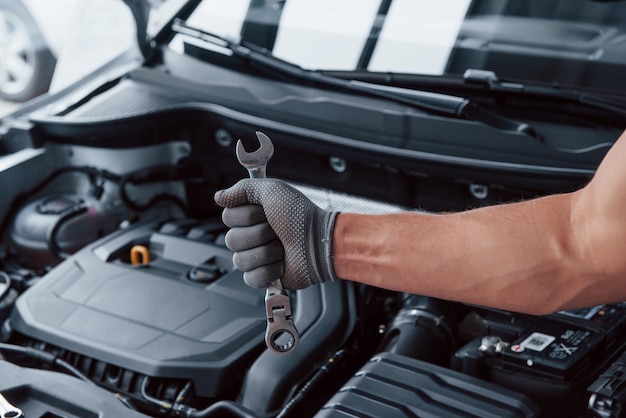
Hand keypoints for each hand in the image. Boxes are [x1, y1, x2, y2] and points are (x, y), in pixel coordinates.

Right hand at [214, 178, 337, 289]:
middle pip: (231, 240)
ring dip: (266, 252)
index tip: (266, 212)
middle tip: (277, 230)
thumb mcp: (273, 190)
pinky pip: (250, 278)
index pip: (227, 218)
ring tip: (282, 247)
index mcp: (250, 215)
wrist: (320, 242)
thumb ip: (243, 189)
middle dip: (259, 234)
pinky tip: (281, 263)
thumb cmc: (301, 215)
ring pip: (240, 260)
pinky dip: (268, 271)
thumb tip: (218, 196)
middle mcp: (251, 235)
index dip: (247, 216)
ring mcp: (256, 257)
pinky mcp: (264, 276)